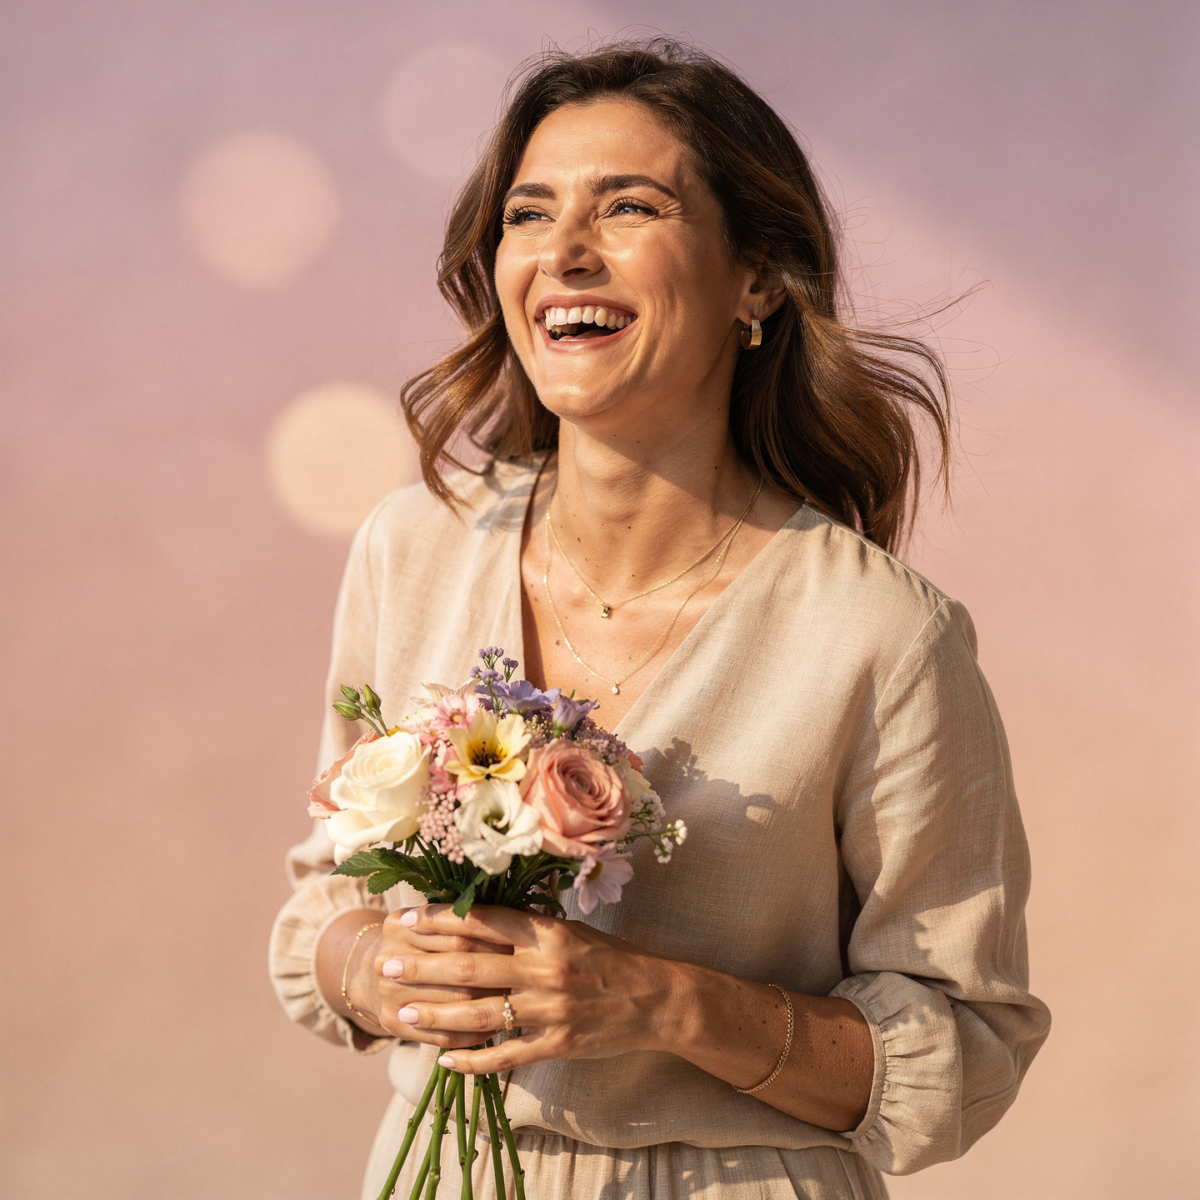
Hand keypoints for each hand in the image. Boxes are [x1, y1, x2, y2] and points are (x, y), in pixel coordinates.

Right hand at [343, 908, 511, 1049]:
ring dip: (488, 1005)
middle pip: (455, 967)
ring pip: (450, 1002)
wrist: (370, 975)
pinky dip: (471, 1034)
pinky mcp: (391, 1024)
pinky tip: (495, 1029)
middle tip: (524, 977)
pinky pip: (440, 1034)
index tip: (520, 947)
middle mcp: (387, 958)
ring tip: (517, 1004)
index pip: (458, 933)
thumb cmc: (416, 942)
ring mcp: (387, 993)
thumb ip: (461, 917)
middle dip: (494, 974)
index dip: (493, 941)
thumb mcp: (428, 921)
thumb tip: (518, 913)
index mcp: (400, 925)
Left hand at [384, 904, 681, 1073]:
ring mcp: (549, 1010)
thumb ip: (527, 927)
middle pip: (470, 968)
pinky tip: (444, 1060)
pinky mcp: (556, 1044)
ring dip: (435, 1016)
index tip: (406, 918)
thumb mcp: (571, 929)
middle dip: (423, 967)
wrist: (655, 998)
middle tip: (386, 965)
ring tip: (401, 1014)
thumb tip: (477, 915)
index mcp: (547, 933)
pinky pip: (506, 1057)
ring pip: (479, 1015)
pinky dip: (473, 1062)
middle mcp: (544, 968)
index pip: (482, 922)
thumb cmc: (610, 957)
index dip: (440, 919)